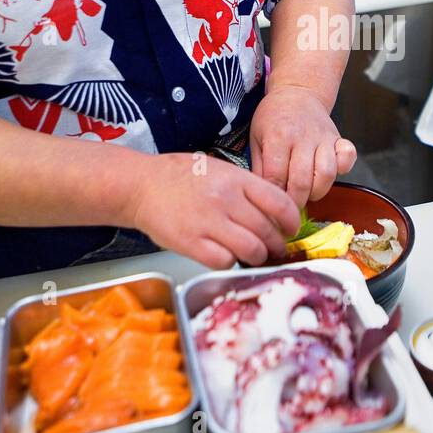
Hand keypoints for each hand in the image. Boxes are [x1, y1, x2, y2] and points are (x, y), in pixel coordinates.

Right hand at [124, 153, 299, 269]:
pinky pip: (225, 261)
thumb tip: (275, 211)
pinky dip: (231, 262)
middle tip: (276, 248)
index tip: (291, 228)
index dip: (292, 220)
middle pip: (267, 230)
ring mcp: (208, 222)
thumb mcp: (219, 169)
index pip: (279, 202)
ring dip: (258, 256)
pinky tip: (226, 255)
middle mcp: (225, 199)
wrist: (140, 185)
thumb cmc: (180, 177)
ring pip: (251, 249)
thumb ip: (246, 188)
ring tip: (254, 255)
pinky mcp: (191, 243)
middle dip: (277, 244)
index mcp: (235, 179)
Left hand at [249, 85, 356, 208]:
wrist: (297, 93)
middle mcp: (302, 137)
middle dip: (295, 202)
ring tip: (307, 194)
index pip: (276, 177)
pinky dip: (342, 169)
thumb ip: (260, 168)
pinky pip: (348, 157)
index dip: (274, 196)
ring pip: (326, 174)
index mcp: (278, 137)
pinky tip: (329, 175)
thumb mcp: (256, 138)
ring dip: (317, 192)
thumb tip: (263, 196)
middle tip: (289, 207)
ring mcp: (323, 138)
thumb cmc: (273, 118)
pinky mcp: (338, 138)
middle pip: (302, 181)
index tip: (271, 205)